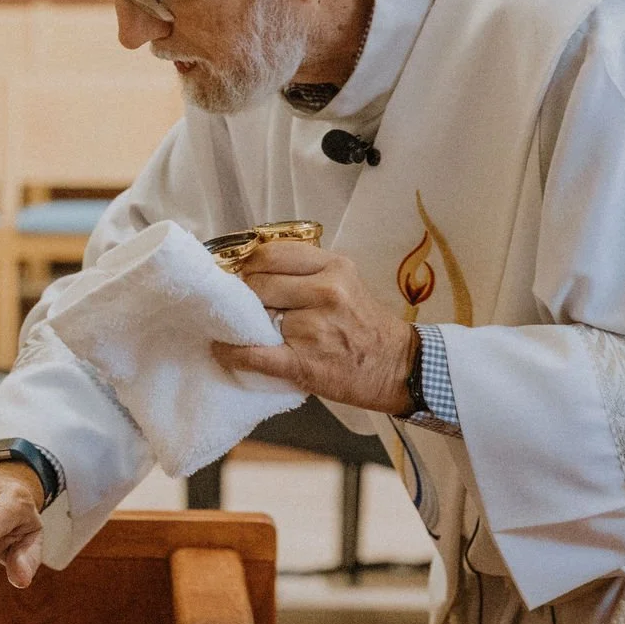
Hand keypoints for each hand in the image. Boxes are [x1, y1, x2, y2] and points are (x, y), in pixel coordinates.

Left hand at [210, 241, 417, 413]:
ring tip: (244, 328)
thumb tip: (253, 271)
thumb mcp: (346, 282)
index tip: (245, 277)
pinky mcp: (303, 362)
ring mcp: (314, 328)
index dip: (250, 266)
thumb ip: (306, 273)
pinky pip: (252, 355)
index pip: (270, 255)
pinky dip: (232, 354)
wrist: (400, 368)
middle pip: (258, 284)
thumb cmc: (367, 326)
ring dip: (242, 324)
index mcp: (334, 267)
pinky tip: (224, 351)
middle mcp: (326, 292)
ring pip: (254, 317)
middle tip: (247, 307)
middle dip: (246, 296)